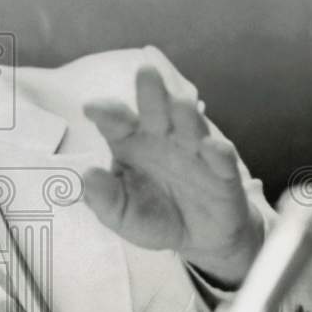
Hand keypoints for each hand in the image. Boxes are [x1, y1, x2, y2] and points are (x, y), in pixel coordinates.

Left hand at [82, 65, 263, 286]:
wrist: (197, 239)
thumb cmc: (153, 216)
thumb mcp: (121, 214)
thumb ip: (103, 199)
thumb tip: (88, 176)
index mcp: (131, 142)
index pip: (116, 122)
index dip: (106, 112)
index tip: (91, 108)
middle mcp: (163, 138)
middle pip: (155, 111)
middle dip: (151, 92)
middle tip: (145, 72)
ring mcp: (194, 152)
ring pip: (190, 127)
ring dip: (186, 115)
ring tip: (180, 103)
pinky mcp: (223, 173)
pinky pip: (222, 160)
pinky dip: (218, 153)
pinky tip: (211, 147)